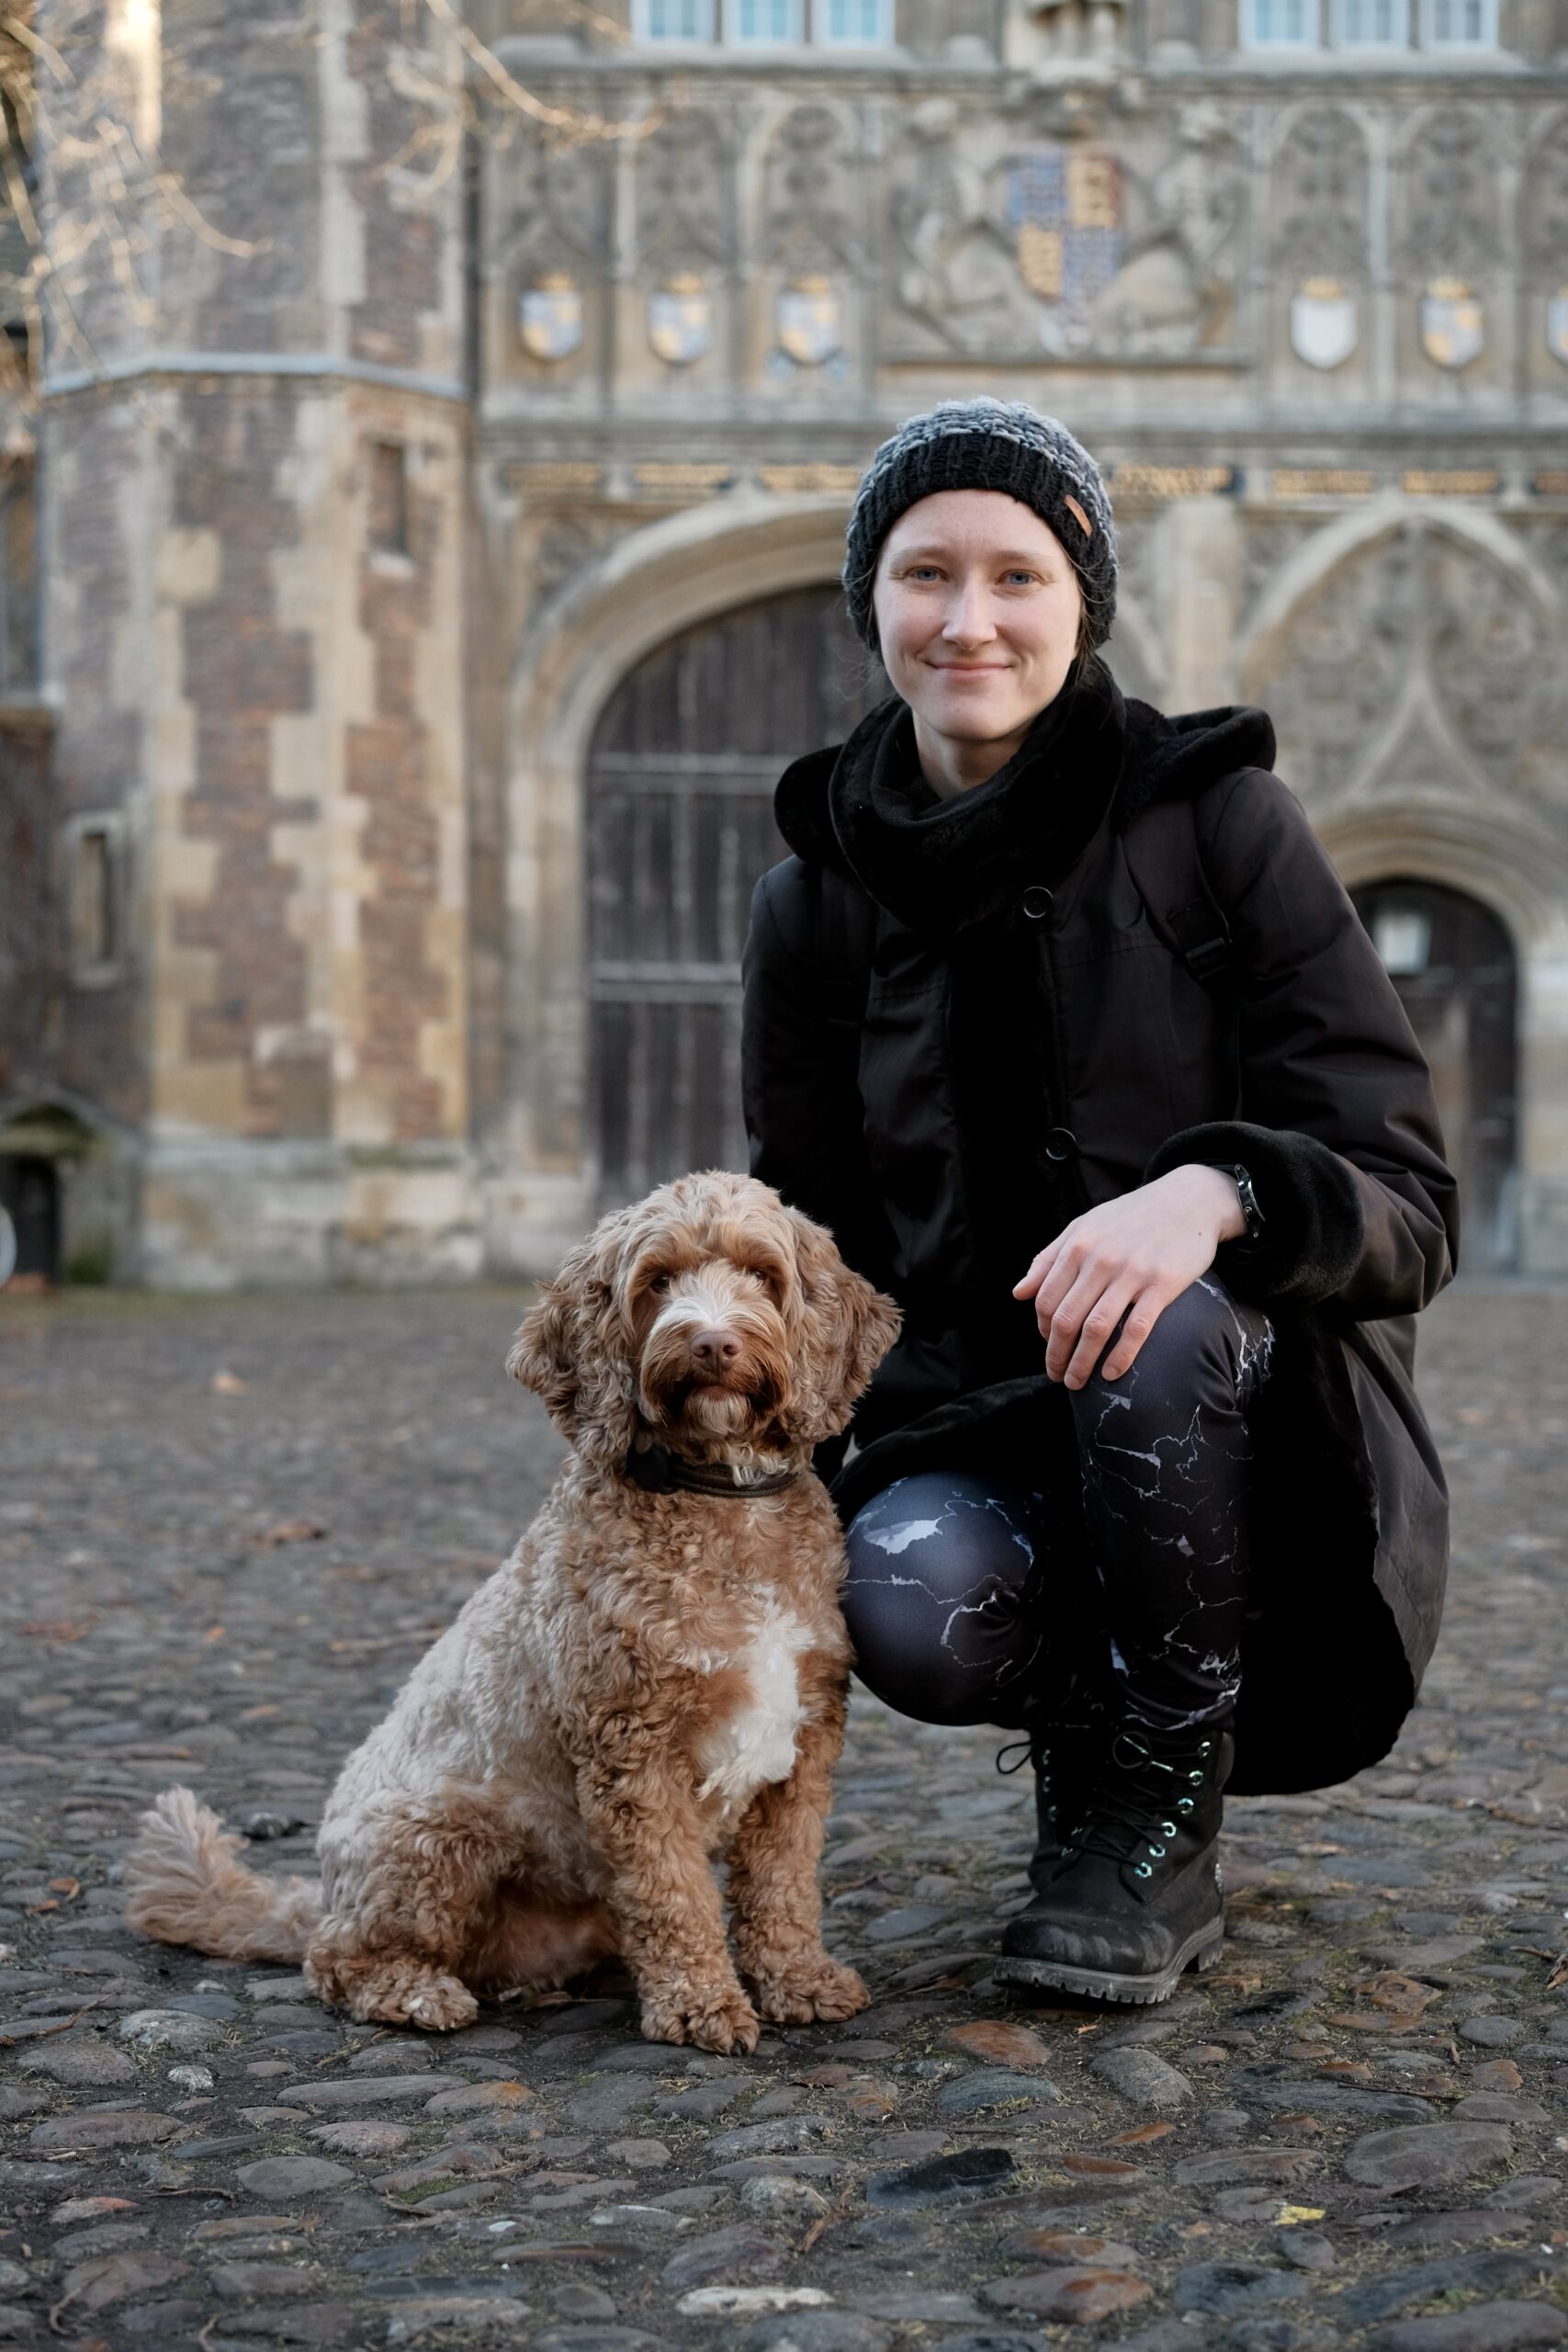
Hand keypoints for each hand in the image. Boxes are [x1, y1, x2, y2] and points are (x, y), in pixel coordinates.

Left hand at [1012, 1165, 1244, 1389]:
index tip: (1049, 1345)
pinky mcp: (1163, 1284)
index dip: (1042, 1330)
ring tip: (1077, 1382)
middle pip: (1066, 1319)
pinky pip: (1136, 1328)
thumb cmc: (1131, 1216)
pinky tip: (1111, 1374)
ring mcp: (1132, 1273)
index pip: (1046, 1299)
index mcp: (1078, 1246)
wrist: (1188, 1200)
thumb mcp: (1084, 1227)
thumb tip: (1019, 1293)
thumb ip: (1049, 1259)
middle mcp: (1100, 1260)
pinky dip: (1120, 1356)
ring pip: (1096, 1328)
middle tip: (1056, 1376)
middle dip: (1056, 1355)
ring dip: (1081, 1363)